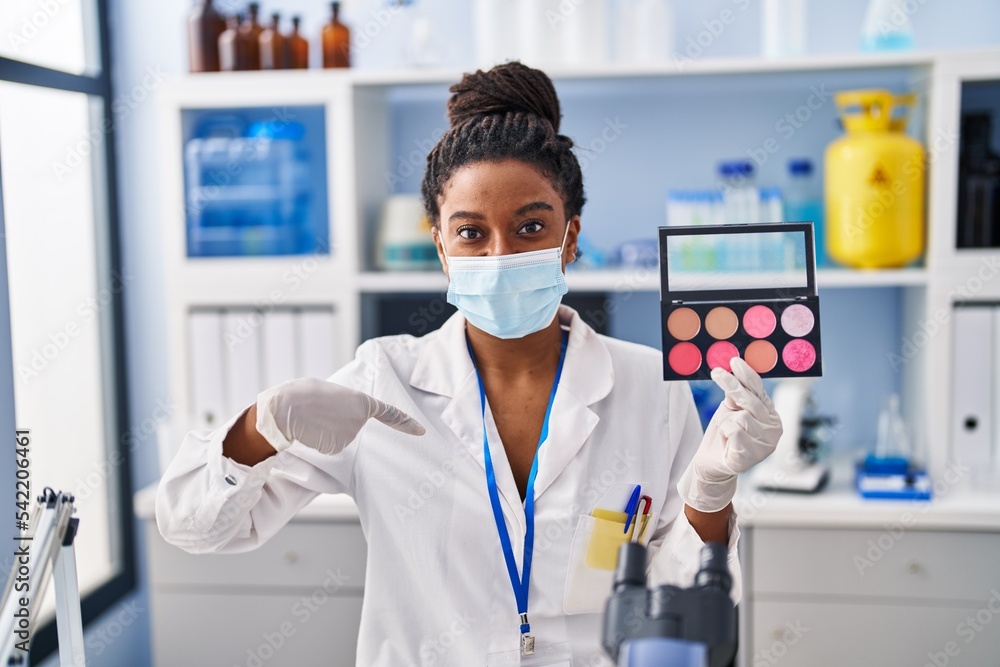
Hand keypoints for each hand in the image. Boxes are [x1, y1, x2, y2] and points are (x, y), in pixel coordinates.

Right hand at [255, 377, 425, 455]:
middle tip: (321, 409)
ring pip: (340, 438)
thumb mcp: (330, 391)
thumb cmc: (303, 395)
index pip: (390, 413)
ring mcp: (350, 436)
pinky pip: (331, 446)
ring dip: (326, 430)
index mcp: (362, 401)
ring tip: (313, 417)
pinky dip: (320, 440)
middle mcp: (360, 420)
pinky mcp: (337, 448)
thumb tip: (339, 418)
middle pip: (353, 427)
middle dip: (337, 421)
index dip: (406, 422)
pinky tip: (311, 430)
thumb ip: (344, 404)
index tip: (421, 431)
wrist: (286, 409)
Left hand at [677, 357, 782, 512]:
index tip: (733, 361)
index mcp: (771, 415)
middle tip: (717, 373)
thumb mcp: (731, 409)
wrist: (711, 462)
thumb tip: (734, 368)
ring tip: (725, 430)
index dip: (747, 375)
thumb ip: (737, 394)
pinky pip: (735, 432)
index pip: (760, 390)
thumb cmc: (723, 434)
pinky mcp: (751, 456)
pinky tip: (727, 440)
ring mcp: (765, 445)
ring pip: (742, 417)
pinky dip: (725, 432)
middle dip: (732, 385)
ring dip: (726, 420)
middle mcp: (774, 430)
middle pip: (751, 401)